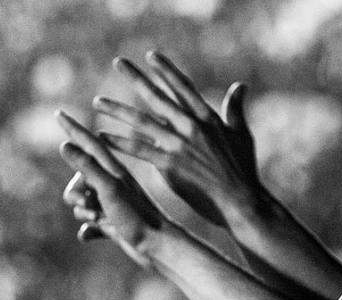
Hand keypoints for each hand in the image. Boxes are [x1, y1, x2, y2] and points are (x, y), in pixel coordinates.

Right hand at [56, 110, 165, 266]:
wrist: (160, 248)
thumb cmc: (137, 216)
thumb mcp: (109, 189)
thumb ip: (88, 167)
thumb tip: (65, 144)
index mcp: (114, 169)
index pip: (88, 143)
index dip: (72, 129)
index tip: (59, 112)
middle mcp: (113, 182)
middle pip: (78, 179)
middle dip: (74, 192)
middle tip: (86, 203)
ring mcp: (113, 202)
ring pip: (82, 203)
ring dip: (83, 213)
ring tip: (98, 219)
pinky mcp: (114, 222)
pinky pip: (90, 224)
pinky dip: (89, 231)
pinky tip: (92, 236)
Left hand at [94, 51, 258, 226]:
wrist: (241, 201)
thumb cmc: (243, 171)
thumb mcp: (241, 135)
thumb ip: (235, 109)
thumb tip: (240, 86)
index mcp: (207, 118)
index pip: (183, 87)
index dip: (167, 70)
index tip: (151, 56)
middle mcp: (192, 127)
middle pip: (158, 97)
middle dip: (136, 78)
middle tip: (118, 62)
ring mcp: (180, 145)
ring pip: (142, 122)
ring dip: (118, 111)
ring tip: (98, 102)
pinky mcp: (171, 165)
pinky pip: (140, 150)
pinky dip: (120, 143)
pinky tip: (102, 137)